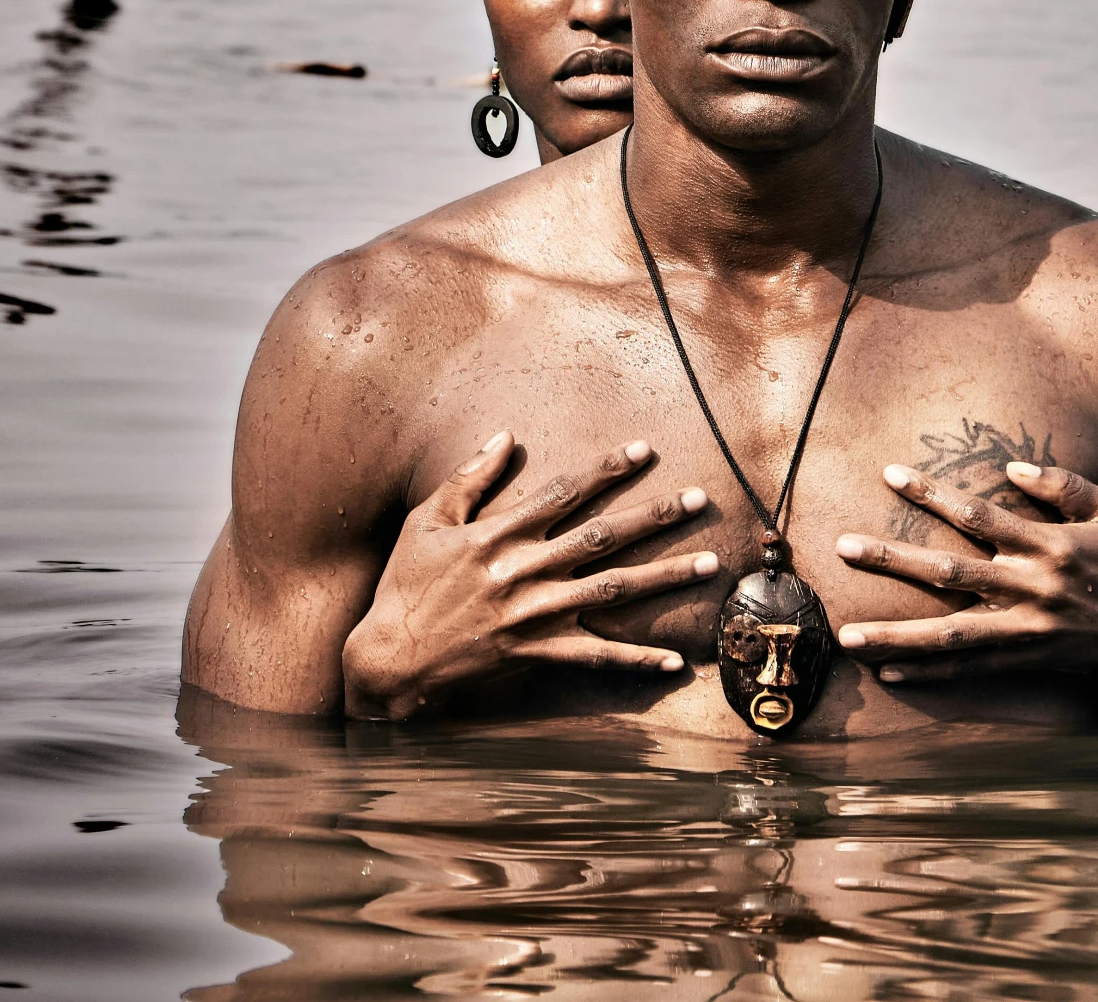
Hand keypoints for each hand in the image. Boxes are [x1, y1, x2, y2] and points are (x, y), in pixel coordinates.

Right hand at [342, 433, 718, 718]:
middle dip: (654, 516)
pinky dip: (636, 660)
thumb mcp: (427, 521)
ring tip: (709, 563)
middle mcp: (523, 571)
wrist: (388, 657)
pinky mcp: (535, 653)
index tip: (645, 450)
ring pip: (612, 591)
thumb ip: (469, 477)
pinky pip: (594, 657)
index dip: (607, 470)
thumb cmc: (405, 584)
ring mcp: (533, 615)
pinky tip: (675, 661)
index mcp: (498, 534)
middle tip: (699, 499)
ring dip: (664, 577)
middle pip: (602, 537)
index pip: (564, 492)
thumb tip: (505, 435)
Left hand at [833, 461, 1097, 716]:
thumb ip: (1065, 485)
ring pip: (950, 633)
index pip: (979, 515)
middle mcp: (1031, 587)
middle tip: (842, 546)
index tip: (889, 474)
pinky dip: (928, 671)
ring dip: (896, 636)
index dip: (933, 493)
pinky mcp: (1024, 660)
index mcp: (1049, 545)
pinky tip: (888, 672)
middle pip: (949, 573)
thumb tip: (1011, 466)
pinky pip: (967, 668)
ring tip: (846, 637)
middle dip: (893, 559)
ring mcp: (1025, 629)